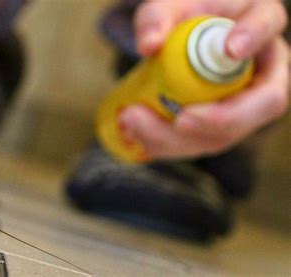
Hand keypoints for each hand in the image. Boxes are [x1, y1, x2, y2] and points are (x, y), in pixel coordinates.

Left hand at [119, 0, 288, 159]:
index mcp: (256, 22)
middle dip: (222, 119)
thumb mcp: (165, 8)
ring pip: (229, 134)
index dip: (254, 37)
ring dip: (180, 138)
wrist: (173, 44)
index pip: (268, 23)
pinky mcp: (218, 127)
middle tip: (181, 120)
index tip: (231, 49)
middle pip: (266, 101)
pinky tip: (137, 132)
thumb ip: (156, 18)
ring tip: (133, 120)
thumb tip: (149, 46)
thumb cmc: (178, 19)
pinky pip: (200, 144)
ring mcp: (244, 104)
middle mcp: (261, 68)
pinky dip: (166, 144)